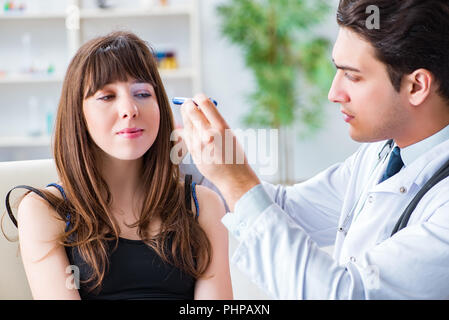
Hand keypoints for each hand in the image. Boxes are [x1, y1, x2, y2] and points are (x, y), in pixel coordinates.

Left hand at [180, 94, 260, 210]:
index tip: (199, 99)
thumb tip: (200, 105)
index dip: (199, 97)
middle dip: (188, 104)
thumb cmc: (233, 153)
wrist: (232, 177)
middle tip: (190, 104)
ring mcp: (198, 144)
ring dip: (187, 117)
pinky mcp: (192, 151)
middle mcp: (208, 134)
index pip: (204, 102)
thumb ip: (215, 120)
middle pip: (190, 110)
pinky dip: (188, 130)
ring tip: (195, 119)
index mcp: (221, 127)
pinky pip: (185, 134)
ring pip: (185, 122)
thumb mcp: (229, 133)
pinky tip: (195, 133)